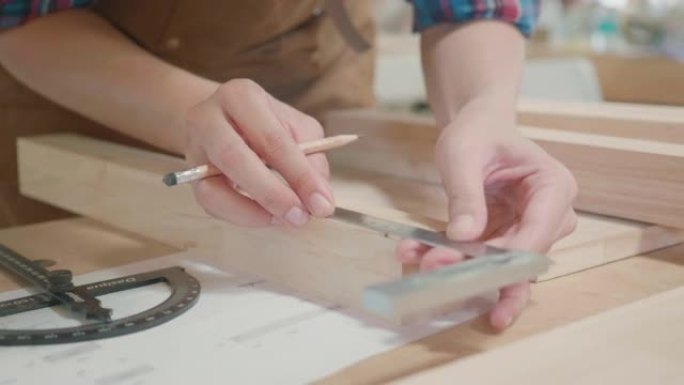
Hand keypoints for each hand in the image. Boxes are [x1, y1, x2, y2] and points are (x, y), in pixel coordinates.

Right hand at [184, 79, 334, 226]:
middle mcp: (209, 118)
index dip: (300, 175)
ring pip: (214, 189)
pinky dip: (242, 216)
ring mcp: (194, 149)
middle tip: (300, 217)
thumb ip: (311, 159)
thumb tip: (318, 199)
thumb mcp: (298, 129)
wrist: (226, 120)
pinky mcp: (191, 176)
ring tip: (285, 220)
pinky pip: (211, 205)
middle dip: (272, 194)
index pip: (272, 140)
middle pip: (235, 159)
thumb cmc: (268, 124)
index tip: (323, 204)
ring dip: (253, 212)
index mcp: (241, 96)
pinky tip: (267, 217)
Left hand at [396, 108, 577, 329]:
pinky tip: (415, 252)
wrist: (477, 129)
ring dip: (460, 265)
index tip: (467, 260)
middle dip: (478, 266)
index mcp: (554, 186)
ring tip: (417, 257)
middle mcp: (551, 215)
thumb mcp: (464, 156)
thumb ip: (465, 195)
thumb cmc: (478, 133)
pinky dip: (449, 256)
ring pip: (499, 264)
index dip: (505, 254)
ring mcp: (529, 230)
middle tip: (434, 263)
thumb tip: (463, 235)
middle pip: (521, 256)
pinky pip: (480, 256)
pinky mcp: (506, 239)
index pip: (538, 232)